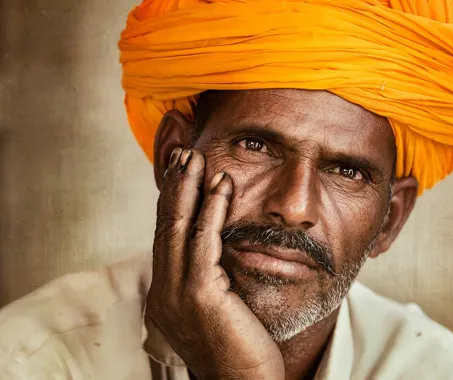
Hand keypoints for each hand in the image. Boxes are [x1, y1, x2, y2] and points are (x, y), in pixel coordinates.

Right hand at [146, 148, 284, 379]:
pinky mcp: (199, 295)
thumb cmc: (239, 348)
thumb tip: (217, 249)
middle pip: (165, 225)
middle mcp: (164, 291)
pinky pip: (204, 242)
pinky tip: (222, 185)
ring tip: (198, 157)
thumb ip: (210, 277)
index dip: (172, 201)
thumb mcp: (218, 307)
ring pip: (179, 228)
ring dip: (190, 188)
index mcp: (167, 293)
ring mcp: (177, 293)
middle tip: (184, 152)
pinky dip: (212, 209)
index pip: (166, 236)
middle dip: (175, 186)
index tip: (181, 171)